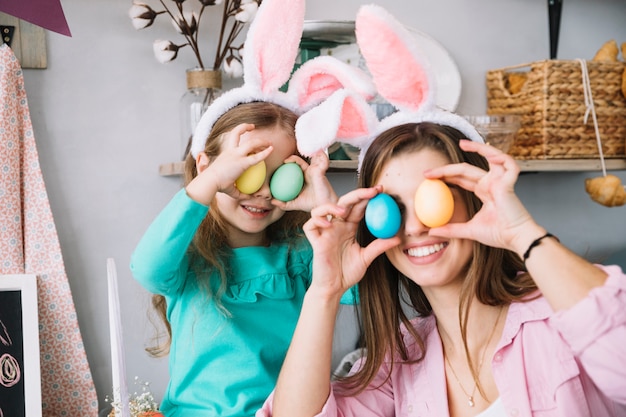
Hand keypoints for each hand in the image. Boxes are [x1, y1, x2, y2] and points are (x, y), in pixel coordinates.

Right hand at [186, 123, 273, 204]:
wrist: (210, 182)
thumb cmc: (217, 185)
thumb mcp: (229, 187)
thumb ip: (240, 192)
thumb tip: (249, 198)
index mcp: (226, 153)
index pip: (233, 138)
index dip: (240, 131)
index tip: (248, 131)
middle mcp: (230, 151)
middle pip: (238, 133)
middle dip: (247, 129)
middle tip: (258, 135)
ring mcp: (236, 155)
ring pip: (251, 143)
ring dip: (261, 141)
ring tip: (269, 143)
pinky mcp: (242, 162)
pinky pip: (257, 157)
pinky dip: (265, 153)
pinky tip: (271, 150)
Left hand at [274, 151, 337, 211]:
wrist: (323, 207)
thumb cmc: (312, 205)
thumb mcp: (294, 204)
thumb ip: (283, 203)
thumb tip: (272, 201)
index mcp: (303, 178)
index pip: (294, 168)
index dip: (287, 165)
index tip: (278, 168)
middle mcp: (309, 173)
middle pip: (299, 161)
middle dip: (292, 158)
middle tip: (283, 161)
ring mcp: (315, 170)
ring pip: (308, 157)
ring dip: (304, 152)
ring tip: (289, 158)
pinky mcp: (320, 170)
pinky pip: (319, 160)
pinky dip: (318, 156)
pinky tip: (312, 154)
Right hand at [304, 187, 399, 299]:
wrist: (334, 288)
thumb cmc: (347, 274)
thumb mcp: (367, 257)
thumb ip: (379, 246)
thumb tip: (397, 238)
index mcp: (348, 229)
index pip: (357, 208)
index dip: (367, 197)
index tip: (381, 191)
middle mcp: (336, 227)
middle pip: (342, 203)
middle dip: (357, 194)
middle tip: (372, 191)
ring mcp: (324, 233)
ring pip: (321, 209)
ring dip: (331, 206)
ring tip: (343, 211)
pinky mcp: (315, 242)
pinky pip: (310, 225)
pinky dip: (318, 220)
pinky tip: (328, 224)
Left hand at [424, 140, 540, 252]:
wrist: (516, 239)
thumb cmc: (499, 234)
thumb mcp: (468, 231)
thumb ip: (450, 229)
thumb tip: (431, 232)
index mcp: (483, 192)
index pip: (461, 179)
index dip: (445, 176)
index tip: (427, 178)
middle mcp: (491, 184)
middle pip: (466, 169)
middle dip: (446, 168)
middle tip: (427, 172)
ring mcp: (501, 181)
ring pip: (491, 157)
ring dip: (478, 148)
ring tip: (462, 143)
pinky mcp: (509, 183)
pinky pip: (509, 164)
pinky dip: (501, 157)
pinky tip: (490, 156)